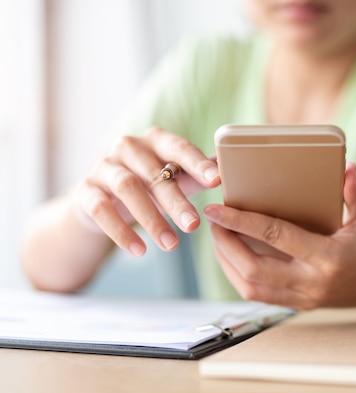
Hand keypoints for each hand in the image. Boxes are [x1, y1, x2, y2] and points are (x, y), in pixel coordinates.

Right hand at [75, 127, 219, 255]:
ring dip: (151, 219)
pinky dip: (121, 232)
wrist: (98, 200)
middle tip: (194, 226)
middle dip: (176, 201)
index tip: (216, 181)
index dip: (197, 164)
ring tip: (171, 245)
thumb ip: (197, 175)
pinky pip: (101, 210)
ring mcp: (103, 166)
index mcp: (155, 140)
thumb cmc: (147, 185)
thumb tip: (231, 172)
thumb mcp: (173, 178)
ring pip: (127, 189)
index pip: (179, 147)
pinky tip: (140, 250)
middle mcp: (127, 147)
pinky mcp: (85, 191)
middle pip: (154, 173)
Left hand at [205, 162, 355, 309]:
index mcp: (330, 259)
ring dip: (229, 264)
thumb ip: (355, 192)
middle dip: (225, 245)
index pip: (276, 237)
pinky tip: (236, 257)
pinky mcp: (304, 305)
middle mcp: (314, 284)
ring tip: (220, 238)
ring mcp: (307, 299)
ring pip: (252, 289)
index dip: (241, 221)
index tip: (216, 209)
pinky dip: (242, 277)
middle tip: (213, 221)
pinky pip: (263, 296)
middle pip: (253, 269)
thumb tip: (345, 166)